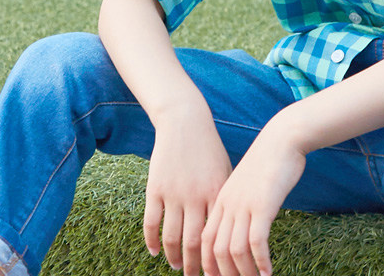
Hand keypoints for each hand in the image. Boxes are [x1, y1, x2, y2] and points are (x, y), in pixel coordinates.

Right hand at [144, 100, 232, 275]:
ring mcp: (174, 193)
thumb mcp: (225, 170)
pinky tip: (156, 252)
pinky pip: (151, 223)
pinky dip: (152, 241)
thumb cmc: (209, 149)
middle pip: (193, 242)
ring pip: (171, 237)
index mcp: (218, 192)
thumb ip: (226, 197)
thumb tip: (231, 227)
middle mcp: (196, 196)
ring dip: (174, 257)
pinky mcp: (155, 188)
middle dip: (194, 266)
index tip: (218, 271)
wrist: (186, 123)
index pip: (217, 235)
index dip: (216, 257)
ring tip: (176, 267)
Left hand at [201, 118, 306, 275]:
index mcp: (221, 198)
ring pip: (234, 251)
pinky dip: (261, 262)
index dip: (208, 263)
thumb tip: (241, 224)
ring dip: (243, 273)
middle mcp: (228, 204)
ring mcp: (244, 205)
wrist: (283, 138)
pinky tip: (268, 272)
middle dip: (223, 275)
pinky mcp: (263, 205)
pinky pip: (256, 242)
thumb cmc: (269, 160)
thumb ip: (239, 201)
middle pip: (216, 250)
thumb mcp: (246, 182)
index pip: (206, 239)